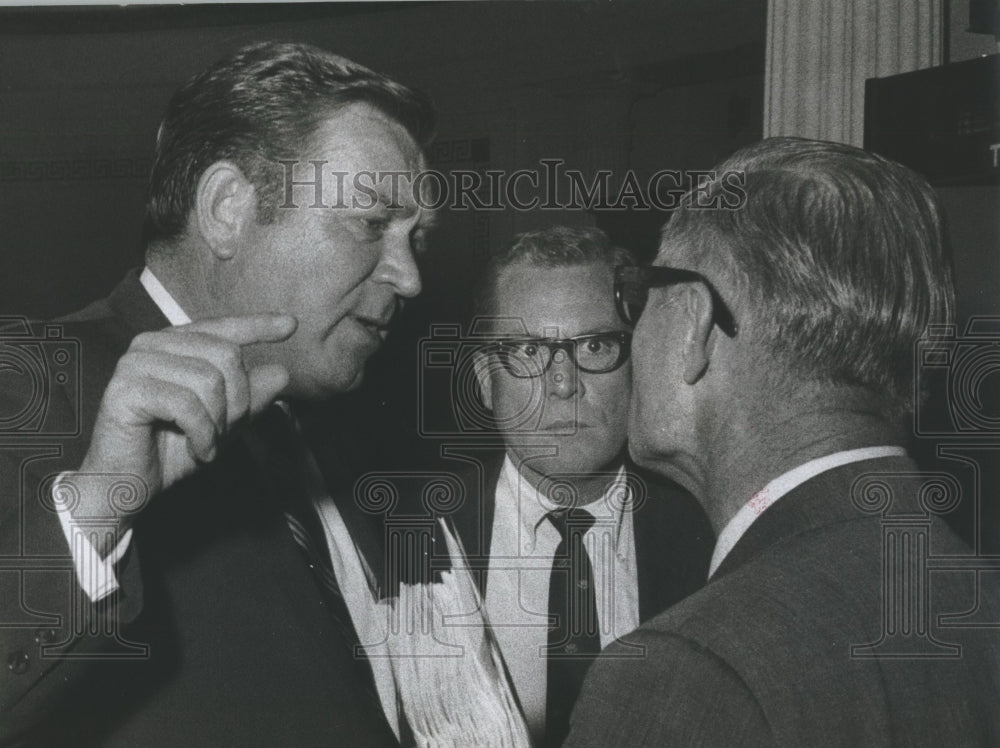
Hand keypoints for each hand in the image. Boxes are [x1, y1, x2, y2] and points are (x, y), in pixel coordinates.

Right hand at [76, 315, 296, 512]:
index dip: (258, 325)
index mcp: (175, 344)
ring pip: (209, 379)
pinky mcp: (126, 389)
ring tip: (208, 443)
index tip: (291, 325)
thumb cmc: (170, 451)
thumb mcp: (223, 423)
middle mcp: (152, 344)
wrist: (127, 485)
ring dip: (220, 421)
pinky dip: (202, 433)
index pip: (223, 327)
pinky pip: (187, 404)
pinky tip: (199, 449)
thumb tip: (282, 373)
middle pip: (226, 355)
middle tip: (227, 431)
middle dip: (239, 400)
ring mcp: (135, 363)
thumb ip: (250, 398)